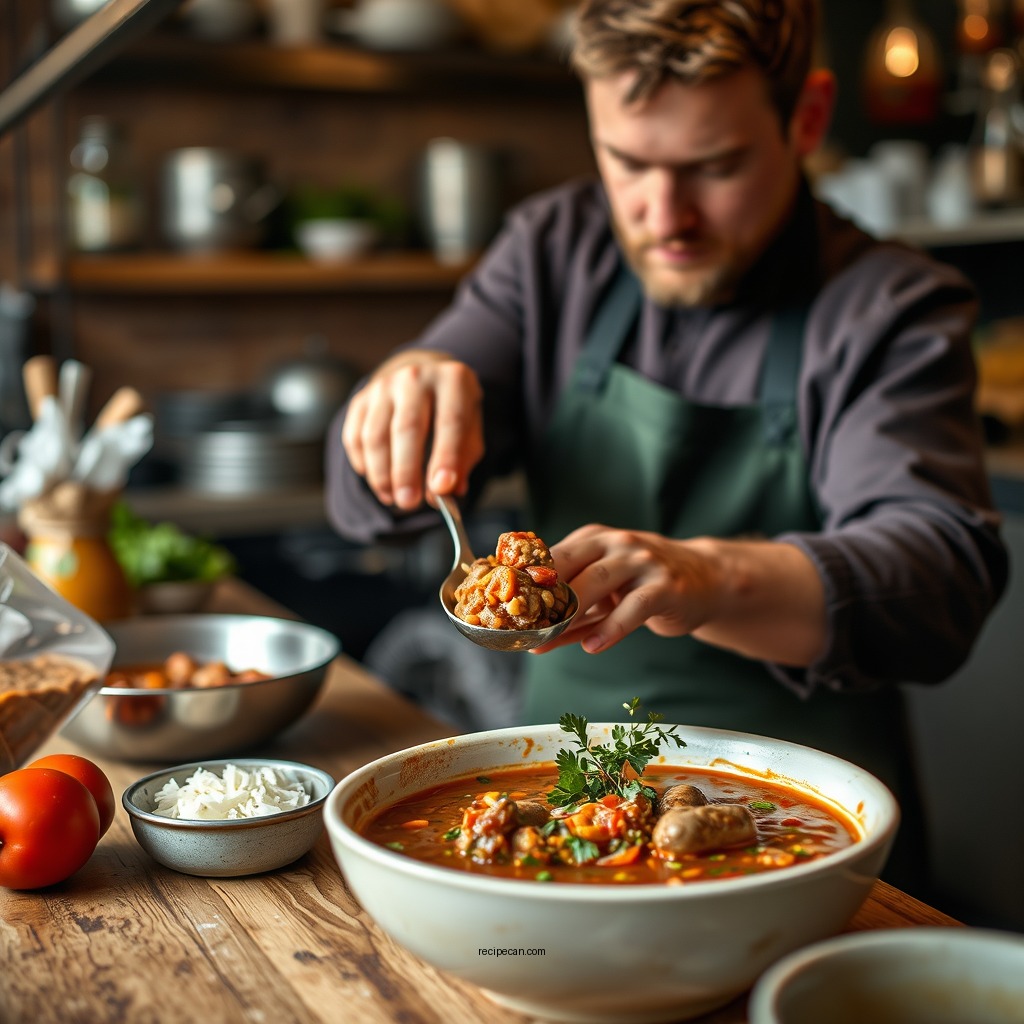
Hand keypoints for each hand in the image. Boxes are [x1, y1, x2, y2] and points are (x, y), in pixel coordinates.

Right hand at [341, 350, 484, 509]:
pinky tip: (381, 485)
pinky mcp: (361, 399)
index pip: (450, 421)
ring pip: (375, 436)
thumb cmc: (452, 411)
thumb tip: (444, 493)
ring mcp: (384, 385)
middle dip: (406, 471)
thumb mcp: (470, 430)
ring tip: (396, 499)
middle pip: (407, 428)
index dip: (446, 457)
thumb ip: (462, 461)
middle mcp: (416, 376)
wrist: (423, 376)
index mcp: (452, 379)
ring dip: (382, 474)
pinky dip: (365, 466)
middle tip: (409, 504)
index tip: (441, 489)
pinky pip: (355, 438)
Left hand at [534, 525, 825, 665]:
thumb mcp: (604, 593)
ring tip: (547, 636)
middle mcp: (615, 542)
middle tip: (518, 624)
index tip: (499, 606)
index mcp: (591, 539)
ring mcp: (641, 561)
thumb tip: (532, 641)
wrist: (705, 579)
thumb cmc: (643, 586)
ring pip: (597, 581)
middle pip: (568, 564)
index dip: (522, 580)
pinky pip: (632, 607)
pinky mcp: (665, 585)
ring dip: (569, 611)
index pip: (549, 555)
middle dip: (539, 595)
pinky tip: (593, 646)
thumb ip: (571, 614)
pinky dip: (610, 628)